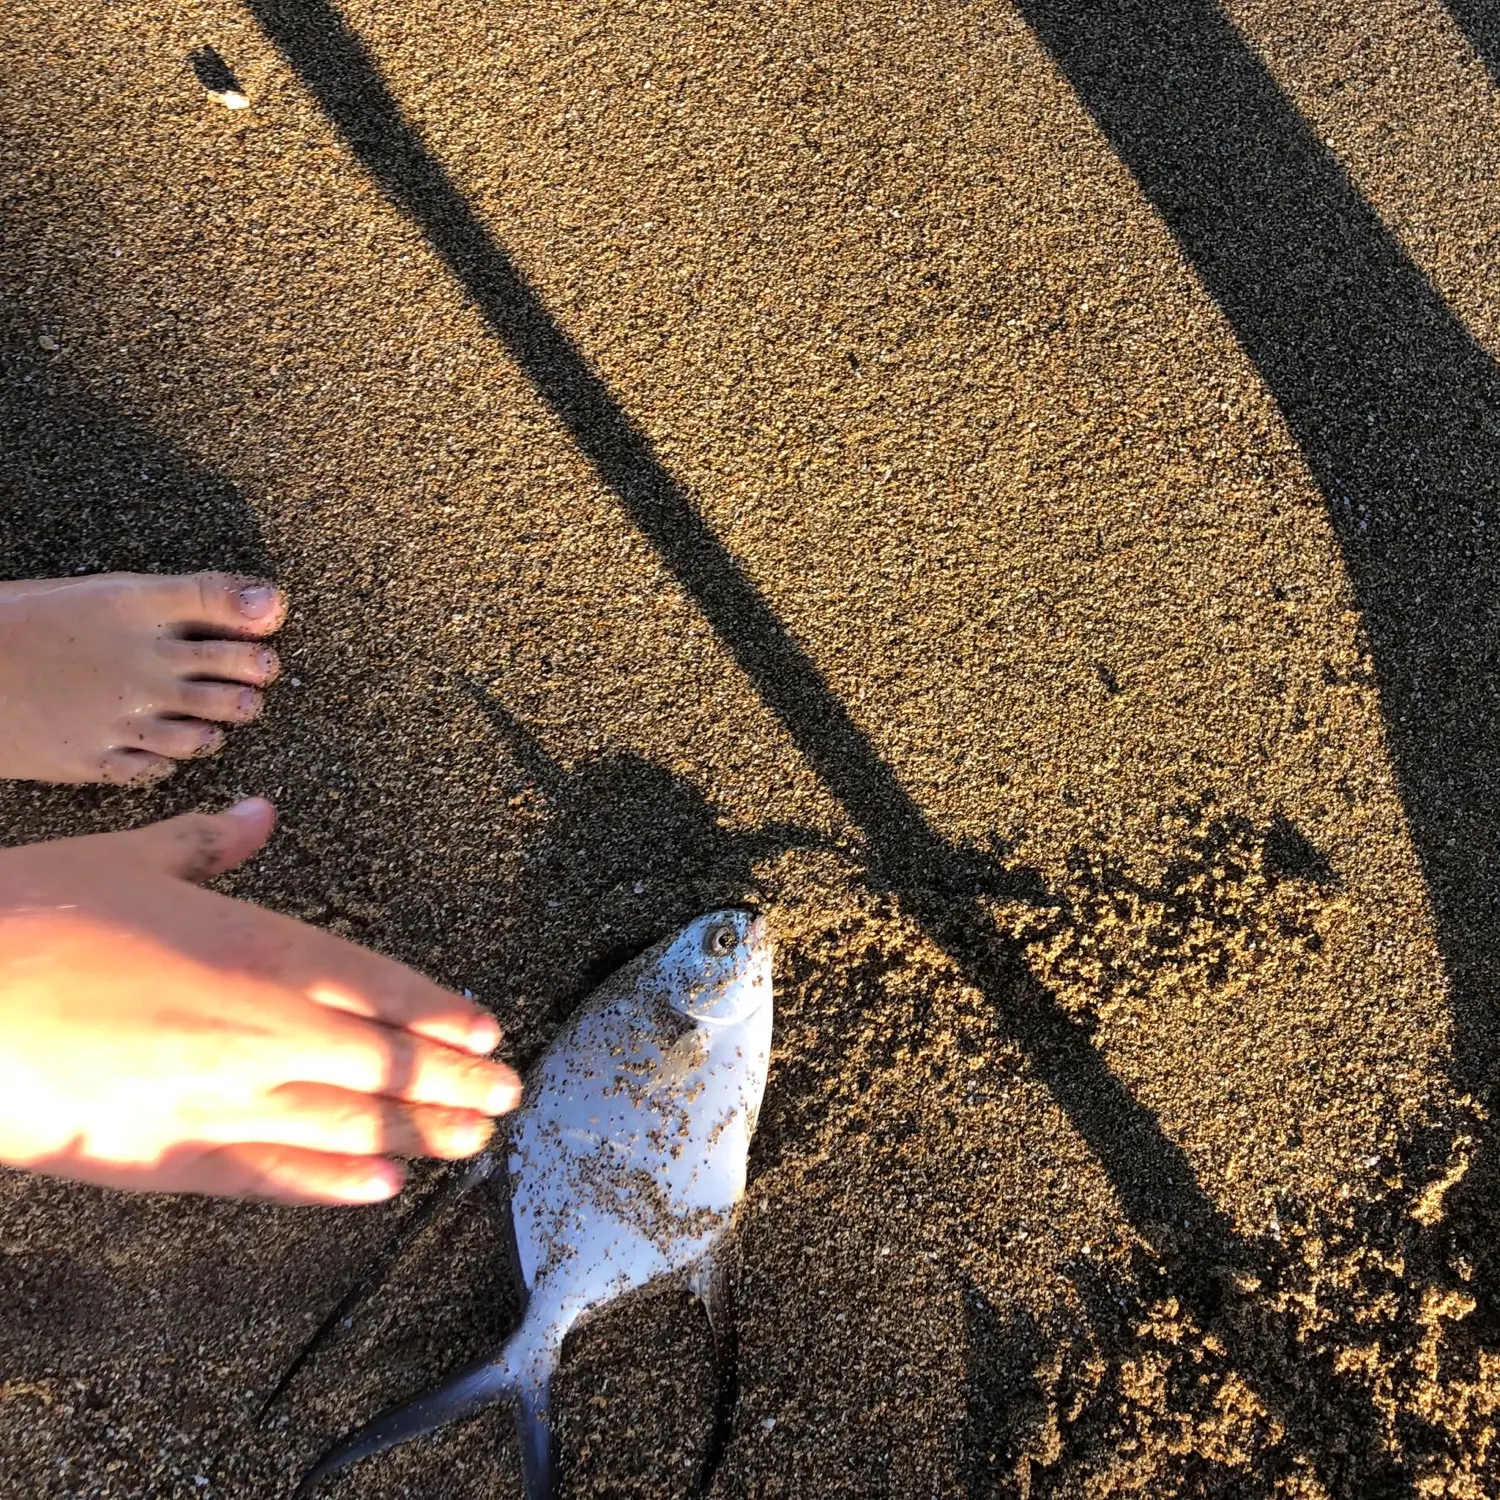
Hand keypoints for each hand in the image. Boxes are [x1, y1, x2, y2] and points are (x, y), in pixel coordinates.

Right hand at [0, 798, 519, 1203]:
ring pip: (347, 1126)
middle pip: (383, 1064)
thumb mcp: (130, 860)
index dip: (440, 1013)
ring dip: (420, 1135)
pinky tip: (381, 1189)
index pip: (380, 987)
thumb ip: (210, 844)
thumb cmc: (31, 920)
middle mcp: (257, 1031)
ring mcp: (218, 1101)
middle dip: (454, 1083)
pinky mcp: (170, 1158)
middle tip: (510, 1096)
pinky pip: (273, 1176)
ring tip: (475, 1144)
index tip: (489, 1030)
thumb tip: (261, 811)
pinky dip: (333, 1185)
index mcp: (258, 950)